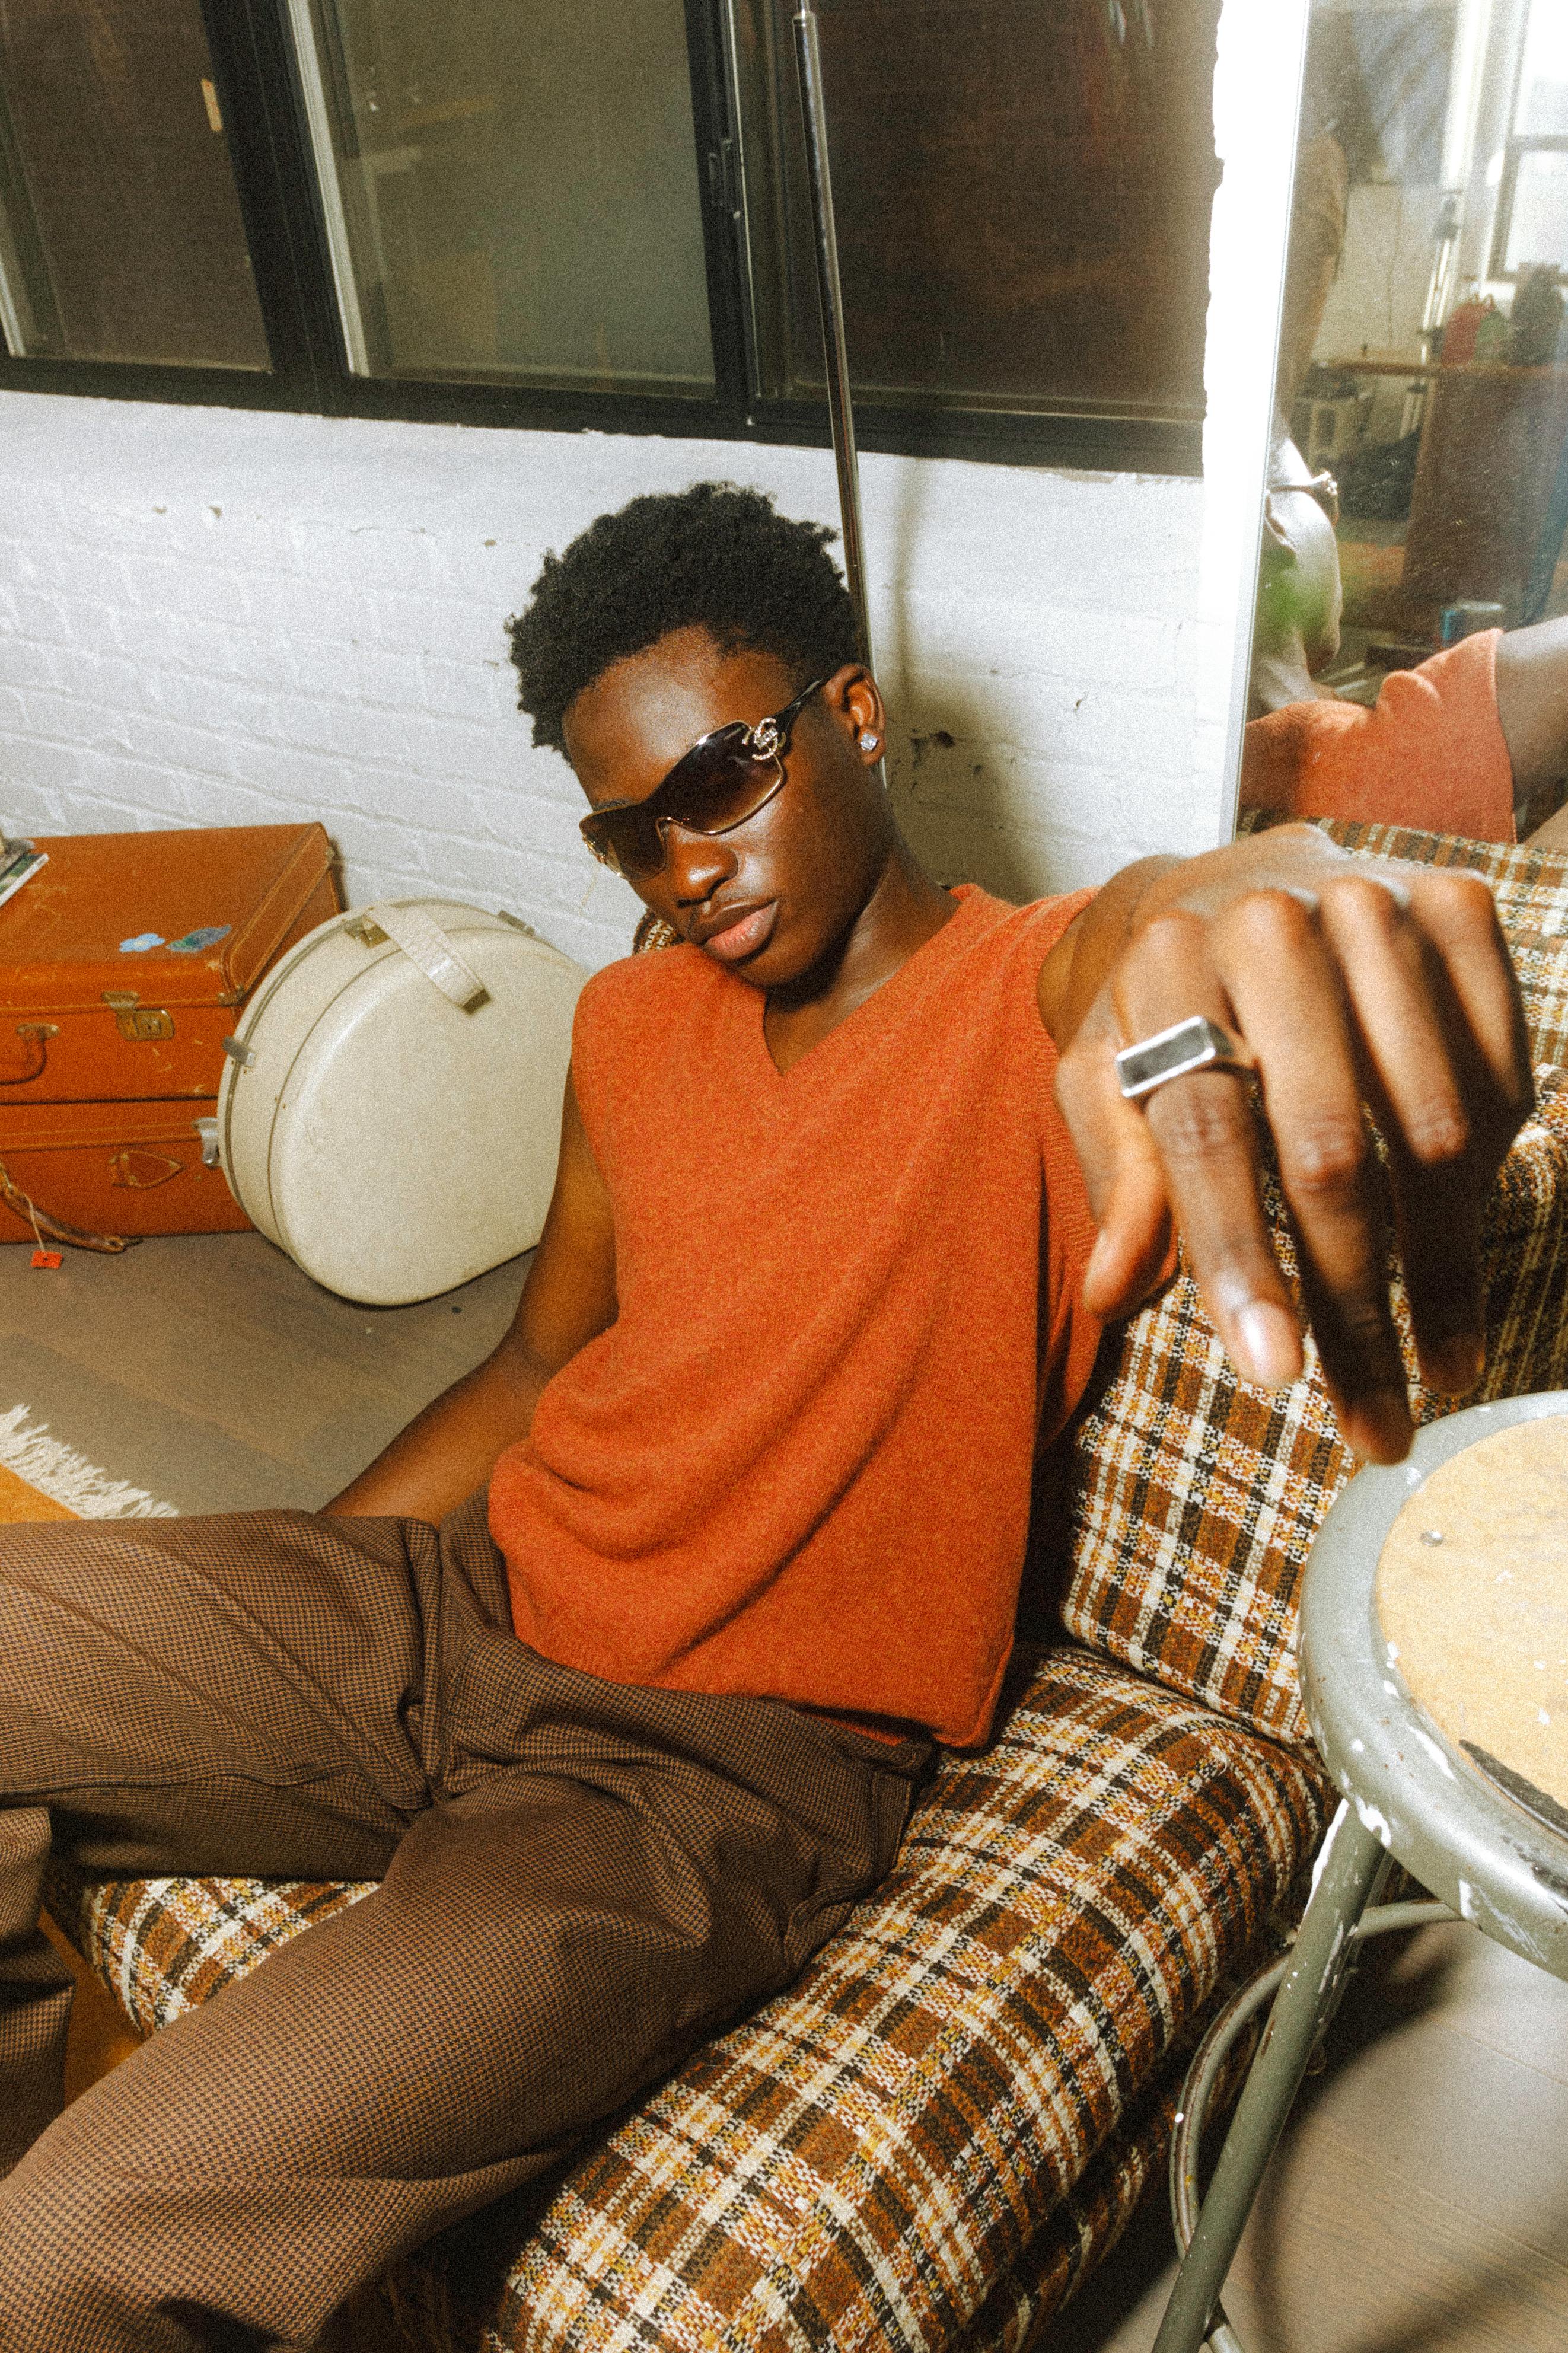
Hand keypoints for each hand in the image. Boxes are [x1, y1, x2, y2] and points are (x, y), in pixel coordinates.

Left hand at [1051, 831, 1532, 1461]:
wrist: (1232, 877)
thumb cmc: (1157, 1004)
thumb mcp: (1101, 1075)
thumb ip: (1114, 1176)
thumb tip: (1112, 1293)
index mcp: (1166, 966)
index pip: (1205, 1132)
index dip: (1238, 1258)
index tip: (1273, 1372)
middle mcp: (1274, 925)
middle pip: (1330, 1150)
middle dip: (1354, 1304)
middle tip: (1373, 1418)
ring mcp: (1380, 908)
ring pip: (1435, 1130)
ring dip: (1441, 1271)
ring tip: (1436, 1365)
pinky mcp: (1460, 908)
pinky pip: (1501, 1077)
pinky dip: (1487, 1177)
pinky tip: (1456, 1246)